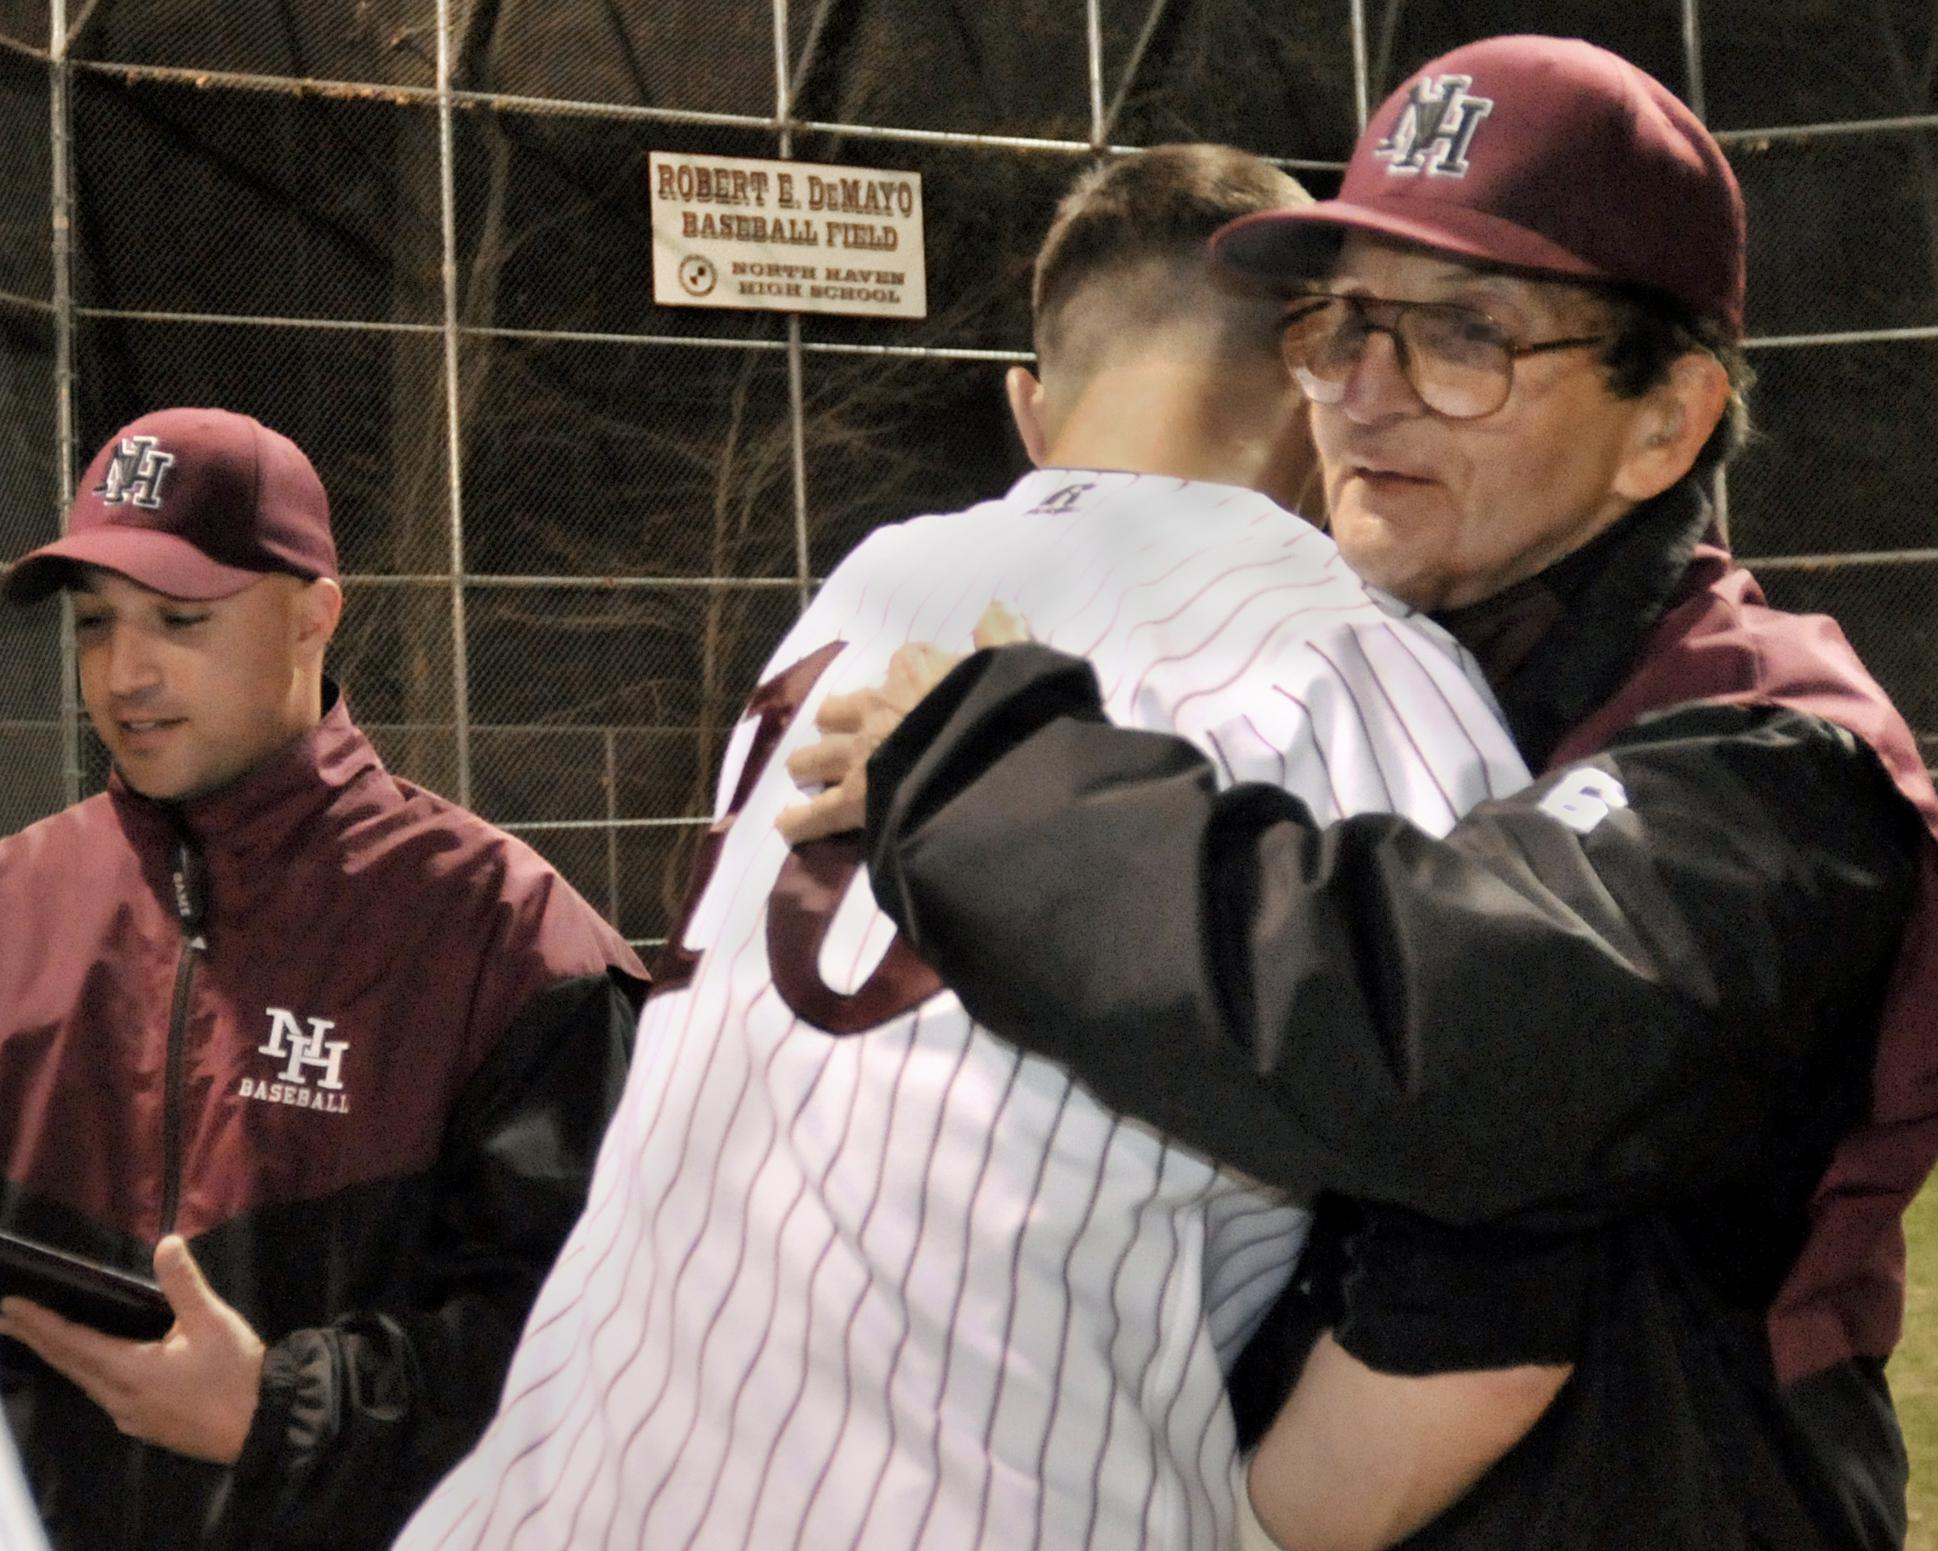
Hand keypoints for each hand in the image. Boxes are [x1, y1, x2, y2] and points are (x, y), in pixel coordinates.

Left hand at [0, 1235, 265, 1463]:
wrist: (262, 1426)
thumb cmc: (235, 1374)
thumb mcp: (212, 1322)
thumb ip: (183, 1284)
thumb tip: (166, 1242)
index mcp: (128, 1369)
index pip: (70, 1342)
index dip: (39, 1323)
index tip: (9, 1308)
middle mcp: (118, 1397)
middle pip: (68, 1364)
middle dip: (37, 1338)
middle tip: (8, 1319)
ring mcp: (130, 1416)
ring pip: (84, 1382)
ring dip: (60, 1356)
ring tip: (42, 1338)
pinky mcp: (146, 1426)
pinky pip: (104, 1395)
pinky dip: (86, 1373)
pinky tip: (93, 1369)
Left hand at [777, 602, 1029, 844]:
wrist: (977, 761)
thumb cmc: (996, 711)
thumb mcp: (1010, 662)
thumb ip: (999, 636)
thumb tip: (995, 610)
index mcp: (915, 672)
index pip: (906, 660)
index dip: (911, 670)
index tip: (918, 680)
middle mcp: (878, 708)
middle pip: (841, 708)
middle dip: (838, 717)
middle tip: (840, 728)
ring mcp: (862, 755)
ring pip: (818, 756)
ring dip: (810, 763)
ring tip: (803, 770)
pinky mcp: (855, 800)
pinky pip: (819, 813)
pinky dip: (801, 821)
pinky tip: (787, 825)